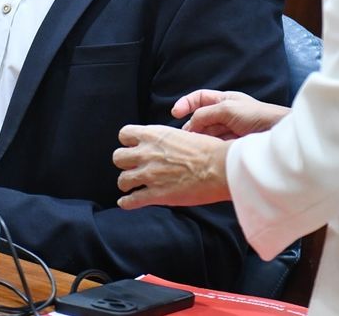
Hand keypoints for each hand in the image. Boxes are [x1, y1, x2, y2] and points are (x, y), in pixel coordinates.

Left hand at [113, 124, 231, 208]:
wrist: (220, 168)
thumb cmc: (209, 150)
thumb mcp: (184, 134)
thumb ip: (166, 140)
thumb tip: (164, 145)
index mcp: (154, 135)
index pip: (124, 134)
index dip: (128, 142)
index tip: (134, 147)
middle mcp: (147, 153)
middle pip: (118, 157)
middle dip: (125, 163)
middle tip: (134, 167)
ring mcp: (149, 174)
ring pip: (122, 180)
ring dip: (127, 183)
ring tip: (132, 186)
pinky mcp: (155, 194)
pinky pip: (130, 201)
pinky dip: (126, 203)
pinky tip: (127, 203)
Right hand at [173, 89, 289, 139]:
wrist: (278, 135)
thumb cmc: (257, 116)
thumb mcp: (227, 109)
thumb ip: (206, 114)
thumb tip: (190, 124)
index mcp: (224, 100)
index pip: (199, 98)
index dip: (186, 104)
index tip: (175, 113)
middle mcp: (225, 114)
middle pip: (201, 118)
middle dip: (191, 126)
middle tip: (184, 136)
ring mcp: (229, 130)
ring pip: (206, 133)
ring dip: (198, 138)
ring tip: (191, 145)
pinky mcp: (232, 144)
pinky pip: (214, 144)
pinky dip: (207, 146)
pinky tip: (203, 151)